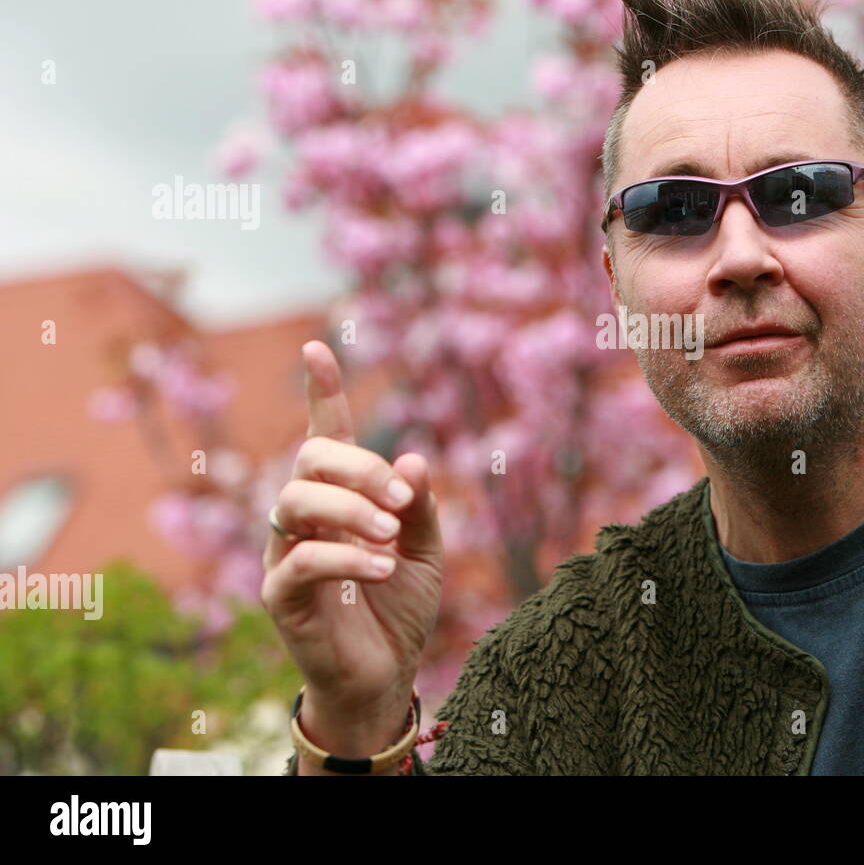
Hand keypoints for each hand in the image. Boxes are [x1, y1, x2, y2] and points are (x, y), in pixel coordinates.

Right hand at [262, 341, 444, 748]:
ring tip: (391, 535)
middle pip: (309, 459)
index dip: (321, 391)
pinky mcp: (280, 595)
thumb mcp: (426, 549)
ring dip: (351, 510)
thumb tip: (412, 457)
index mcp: (341, 496)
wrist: (386, 672)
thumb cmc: (399, 604)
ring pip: (294, 500)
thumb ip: (421, 505)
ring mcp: (286, 552)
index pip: (324, 434)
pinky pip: (300, 559)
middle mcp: (305, 516)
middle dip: (359, 467)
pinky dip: (345, 556)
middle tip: (403, 500)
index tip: (318, 348)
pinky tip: (380, 568)